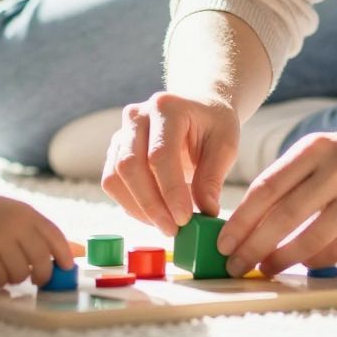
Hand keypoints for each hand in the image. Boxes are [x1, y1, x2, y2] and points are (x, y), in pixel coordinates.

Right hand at [0, 189, 71, 288]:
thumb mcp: (15, 212)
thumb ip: (35, 231)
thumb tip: (63, 255)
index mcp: (28, 214)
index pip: (55, 237)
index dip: (65, 255)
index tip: (67, 268)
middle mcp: (16, 226)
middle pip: (42, 261)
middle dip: (43, 276)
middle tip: (37, 279)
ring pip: (20, 273)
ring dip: (16, 278)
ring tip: (8, 271)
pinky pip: (0, 278)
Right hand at [100, 92, 240, 233]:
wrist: (198, 109)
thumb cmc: (213, 125)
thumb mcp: (224, 145)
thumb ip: (212, 177)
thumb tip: (205, 212)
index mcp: (166, 107)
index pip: (160, 155)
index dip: (170, 191)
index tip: (184, 219)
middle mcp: (137, 115)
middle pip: (130, 166)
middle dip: (151, 205)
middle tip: (173, 230)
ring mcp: (121, 132)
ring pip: (115, 177)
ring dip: (138, 208)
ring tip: (166, 225)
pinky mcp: (115, 150)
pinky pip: (112, 182)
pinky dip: (131, 205)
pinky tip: (154, 215)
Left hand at [216, 115, 336, 276]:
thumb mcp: (324, 150)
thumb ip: (291, 178)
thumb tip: (248, 221)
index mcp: (315, 147)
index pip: (267, 188)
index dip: (241, 220)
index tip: (223, 242)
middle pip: (284, 217)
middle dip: (253, 246)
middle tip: (235, 265)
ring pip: (312, 238)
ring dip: (282, 260)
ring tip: (265, 269)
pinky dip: (316, 261)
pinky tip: (302, 265)